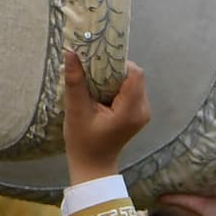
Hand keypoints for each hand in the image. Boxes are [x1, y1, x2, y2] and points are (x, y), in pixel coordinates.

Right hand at [62, 51, 149, 184]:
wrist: (93, 164)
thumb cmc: (83, 141)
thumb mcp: (76, 110)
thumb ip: (76, 81)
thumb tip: (71, 52)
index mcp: (132, 110)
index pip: (135, 74)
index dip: (117, 62)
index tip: (97, 59)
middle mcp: (143, 109)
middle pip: (134, 76)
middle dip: (113, 69)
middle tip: (91, 68)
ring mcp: (143, 111)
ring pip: (132, 82)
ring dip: (113, 77)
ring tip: (92, 81)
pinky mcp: (138, 112)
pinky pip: (130, 90)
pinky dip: (115, 86)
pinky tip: (99, 91)